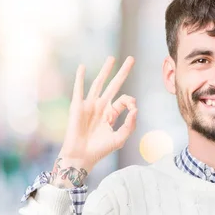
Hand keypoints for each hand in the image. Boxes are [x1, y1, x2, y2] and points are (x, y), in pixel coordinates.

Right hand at [58, 56, 137, 173]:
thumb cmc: (100, 149)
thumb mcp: (120, 138)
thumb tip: (136, 109)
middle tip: (131, 58)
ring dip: (105, 70)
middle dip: (122, 72)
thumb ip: (130, 125)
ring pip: (98, 83)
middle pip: (113, 85)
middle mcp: (101, 106)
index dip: (130, 102)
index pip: (124, 100)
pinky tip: (82, 67)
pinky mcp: (78, 107)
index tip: (131, 110)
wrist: (82, 156)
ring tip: (112, 58)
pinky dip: (80, 78)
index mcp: (111, 113)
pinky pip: (79, 89)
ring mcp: (89, 105)